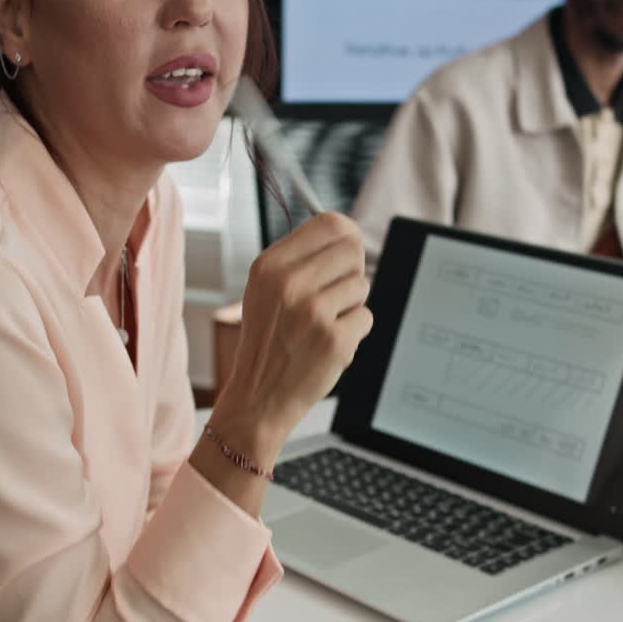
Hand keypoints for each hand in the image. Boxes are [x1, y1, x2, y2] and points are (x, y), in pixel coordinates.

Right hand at [211, 212, 372, 464]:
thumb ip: (301, 260)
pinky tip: (327, 345)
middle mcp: (288, 283)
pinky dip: (353, 333)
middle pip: (352, 249)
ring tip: (322, 325)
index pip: (328, 223)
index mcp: (269, 266)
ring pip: (361, 286)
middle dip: (350, 272)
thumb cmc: (267, 343)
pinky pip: (365, 318)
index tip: (348, 250)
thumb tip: (349, 236)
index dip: (346, 235)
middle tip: (333, 296)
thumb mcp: (266, 291)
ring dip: (350, 306)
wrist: (257, 398)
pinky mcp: (334, 340)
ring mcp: (312, 312)